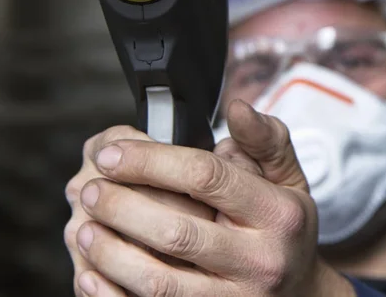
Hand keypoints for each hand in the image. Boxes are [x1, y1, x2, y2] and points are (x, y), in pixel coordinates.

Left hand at [73, 100, 355, 295]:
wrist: (301, 295)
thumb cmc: (285, 228)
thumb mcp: (288, 178)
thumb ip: (264, 140)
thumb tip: (237, 107)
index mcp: (278, 214)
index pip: (207, 177)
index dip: (152, 161)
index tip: (113, 153)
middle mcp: (260, 261)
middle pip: (177, 231)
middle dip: (122, 206)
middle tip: (90, 188)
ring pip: (160, 282)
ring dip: (111, 253)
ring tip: (85, 227)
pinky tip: (92, 275)